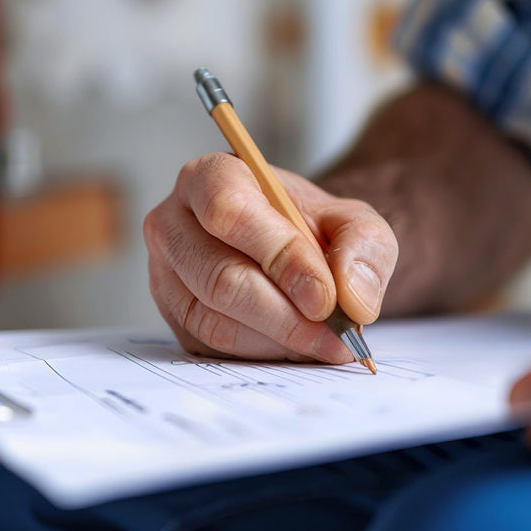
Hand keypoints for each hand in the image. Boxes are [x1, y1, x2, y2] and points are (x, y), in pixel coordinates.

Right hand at [143, 152, 397, 362]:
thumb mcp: (353, 222)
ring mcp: (165, 274)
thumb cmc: (313, 228)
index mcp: (209, 178)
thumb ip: (364, 247)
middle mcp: (173, 224)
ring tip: (324, 341)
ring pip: (215, 320)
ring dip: (278, 340)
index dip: (280, 257)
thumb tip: (354, 298)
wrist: (294, 250)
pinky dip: (263, 352)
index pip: (230, 212)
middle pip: (220, 277)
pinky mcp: (173, 316)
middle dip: (285, 314)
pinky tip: (295, 344)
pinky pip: (213, 347)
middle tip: (334, 334)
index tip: (325, 296)